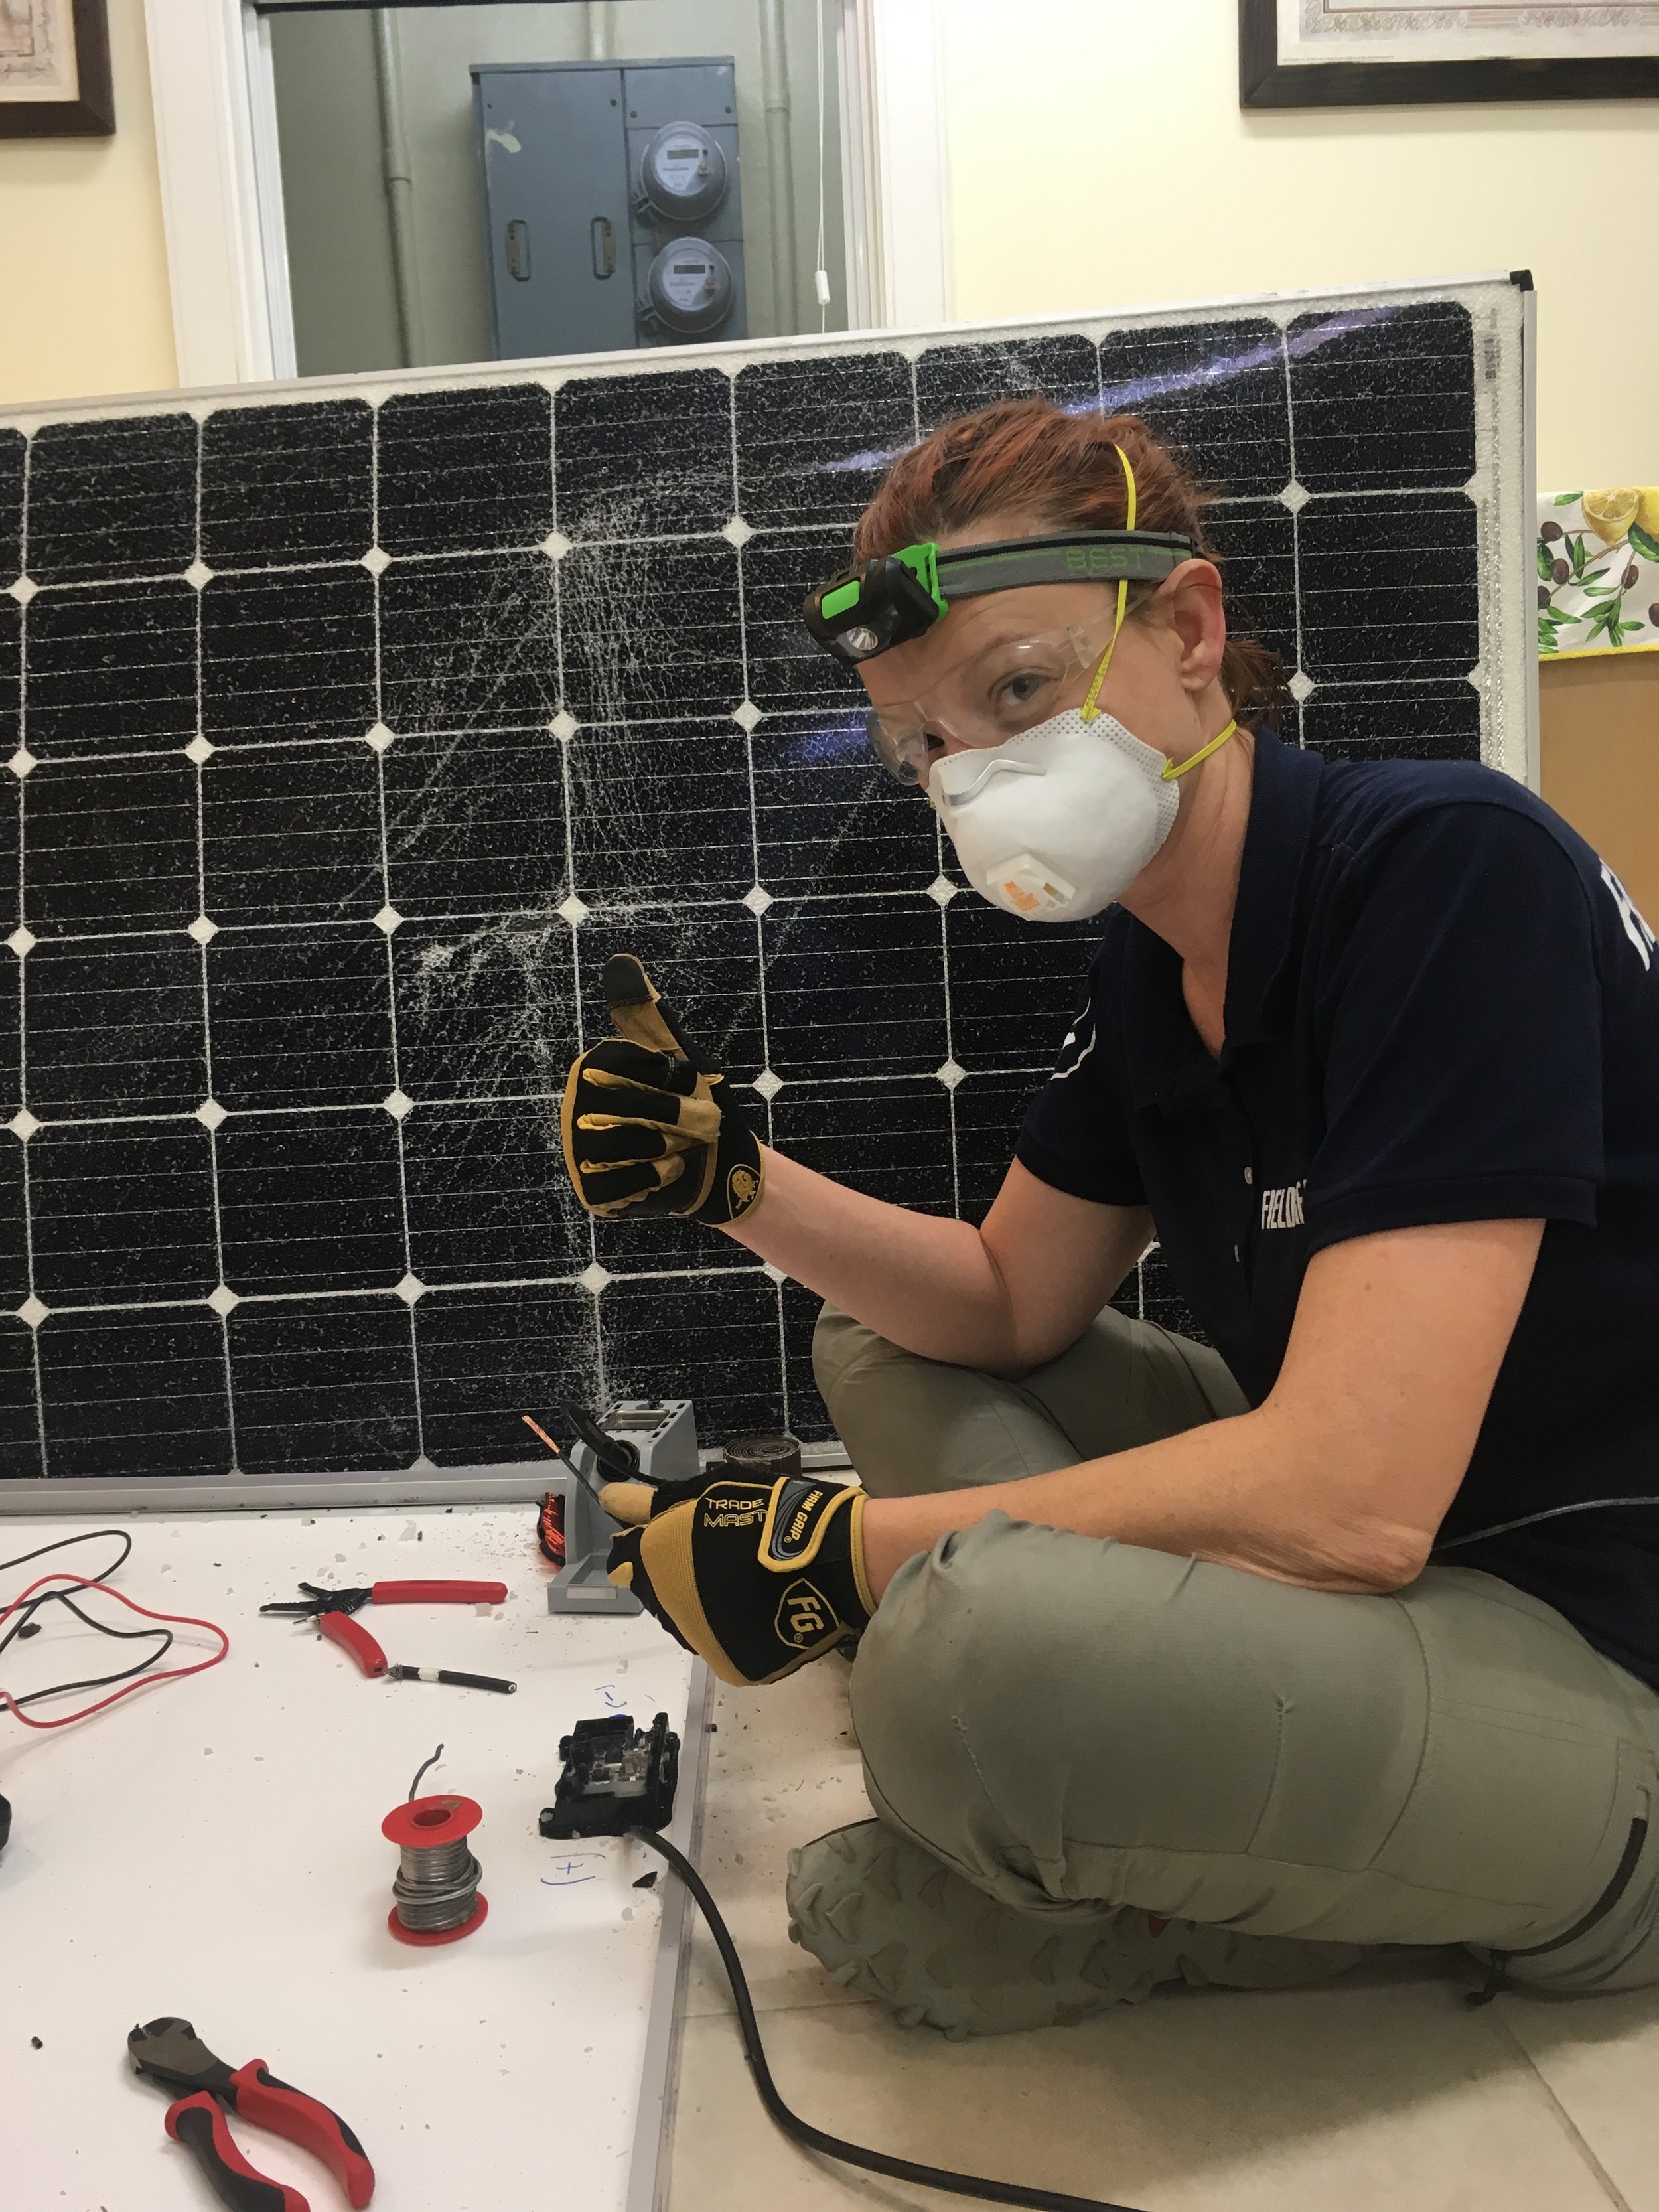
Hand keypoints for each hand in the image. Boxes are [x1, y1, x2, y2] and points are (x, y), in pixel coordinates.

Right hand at [561, 955, 764, 1224]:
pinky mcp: (595, 1194)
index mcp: (594, 1067)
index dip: (665, 1074)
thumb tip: (619, 961)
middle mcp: (578, 1107)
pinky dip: (655, 1178)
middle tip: (704, 1120)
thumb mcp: (680, 1054)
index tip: (689, 1080)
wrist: (724, 1164)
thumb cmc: (699, 1102)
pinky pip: (617, 1186)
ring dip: (664, 1146)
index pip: (618, 1062)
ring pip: (613, 1147)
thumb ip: (649, 1013)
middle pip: (618, 1106)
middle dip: (674, 1115)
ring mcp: (581, 1153)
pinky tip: (671, 1169)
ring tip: (684, 1144)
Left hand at [606, 1474, 874, 1685]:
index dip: (639, 1545)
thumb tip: (610, 1501)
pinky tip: (756, 1603)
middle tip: (715, 1555)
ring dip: (699, 1602)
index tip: (657, 1535)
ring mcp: (700, 1640)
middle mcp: (669, 1606)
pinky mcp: (731, 1665)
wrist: (828, 1558)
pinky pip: (721, 1643)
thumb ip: (653, 1504)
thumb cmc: (767, 1513)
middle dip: (671, 1575)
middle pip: (656, 1593)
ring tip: (742, 1579)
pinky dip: (730, 1626)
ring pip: (687, 1620)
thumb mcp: (706, 1491)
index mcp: (658, 1559)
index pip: (625, 1558)